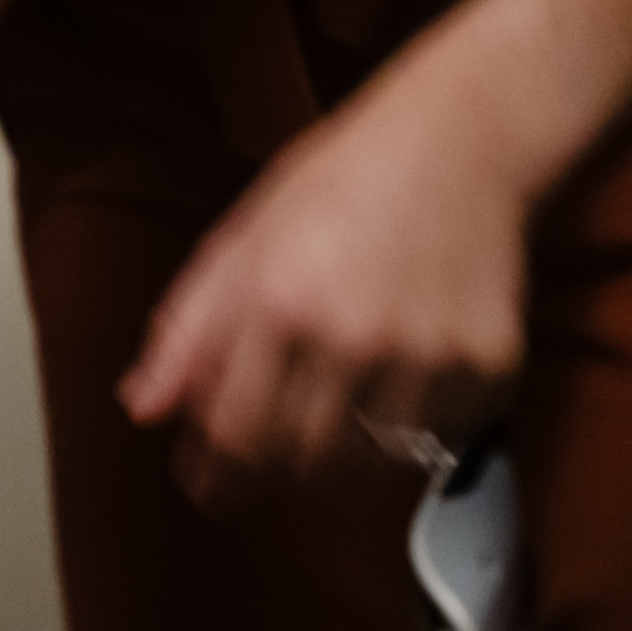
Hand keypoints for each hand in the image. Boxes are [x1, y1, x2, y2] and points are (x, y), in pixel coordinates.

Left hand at [118, 72, 531, 499]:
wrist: (463, 142)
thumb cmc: (343, 182)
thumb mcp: (241, 239)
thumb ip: (187, 330)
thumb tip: (143, 407)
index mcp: (279, 301)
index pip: (237, 431)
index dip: (217, 472)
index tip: (209, 488)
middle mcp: (354, 337)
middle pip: (301, 459)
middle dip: (276, 460)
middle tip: (275, 434)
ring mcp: (428, 357)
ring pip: (369, 459)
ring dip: (344, 441)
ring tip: (345, 375)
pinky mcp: (488, 368)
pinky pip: (436, 437)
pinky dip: (411, 421)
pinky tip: (402, 363)